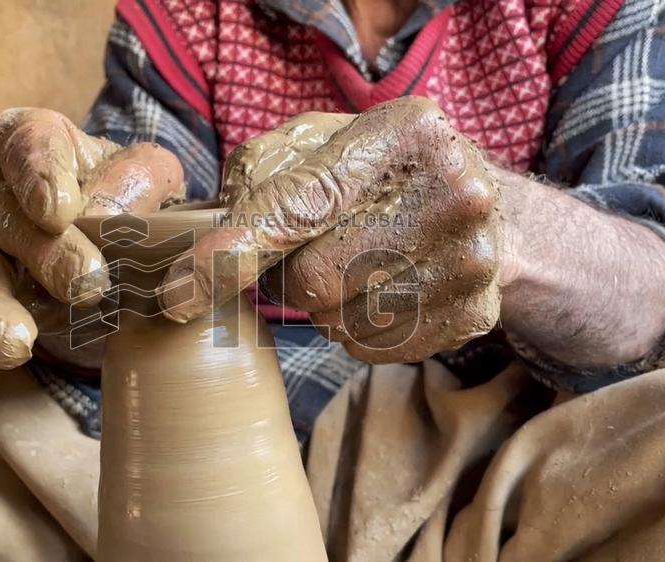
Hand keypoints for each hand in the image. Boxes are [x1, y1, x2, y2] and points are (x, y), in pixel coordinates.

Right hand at [0, 108, 184, 393]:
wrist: (119, 244)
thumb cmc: (133, 200)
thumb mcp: (157, 181)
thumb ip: (148, 188)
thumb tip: (136, 223)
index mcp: (37, 141)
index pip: (27, 140)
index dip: (38, 173)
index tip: (59, 210)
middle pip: (2, 214)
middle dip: (45, 254)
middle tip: (89, 286)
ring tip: (17, 343)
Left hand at [160, 97, 501, 362]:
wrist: (486, 207)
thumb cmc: (381, 170)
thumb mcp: (325, 141)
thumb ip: (265, 171)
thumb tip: (214, 236)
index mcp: (404, 132)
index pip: (300, 205)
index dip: (232, 253)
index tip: (178, 294)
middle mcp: (452, 191)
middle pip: (313, 279)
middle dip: (286, 276)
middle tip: (303, 252)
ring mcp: (471, 259)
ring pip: (339, 321)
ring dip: (322, 304)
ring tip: (352, 264)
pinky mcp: (474, 313)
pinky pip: (373, 348)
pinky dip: (355, 328)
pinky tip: (379, 291)